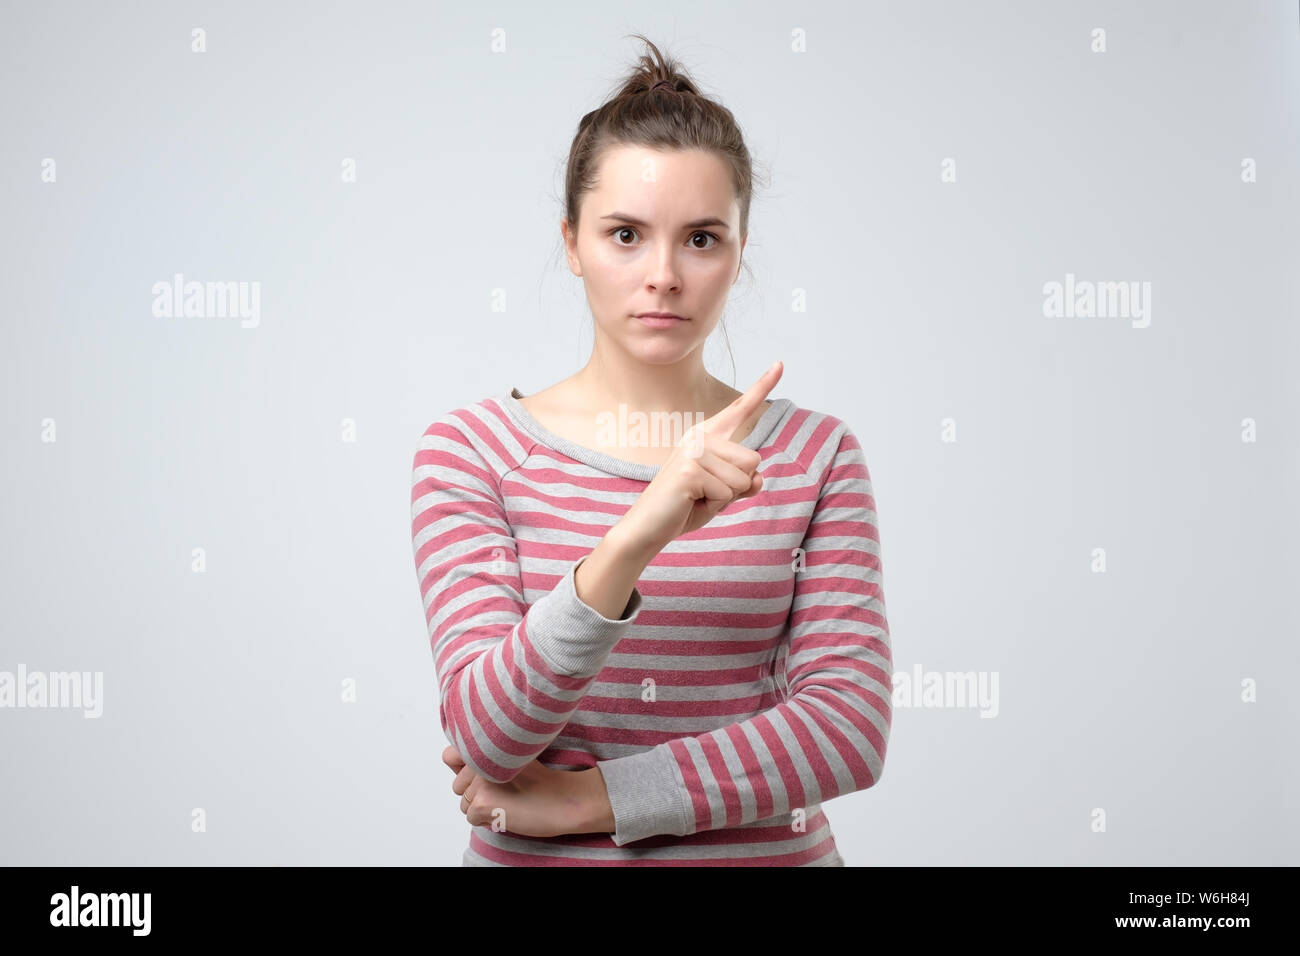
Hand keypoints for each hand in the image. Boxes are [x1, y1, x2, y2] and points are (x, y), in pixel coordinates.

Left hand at [442, 745, 610, 837]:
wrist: (564, 799)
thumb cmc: (542, 780)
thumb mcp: (511, 757)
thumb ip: (480, 756)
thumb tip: (449, 758)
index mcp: (487, 744)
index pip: (450, 756)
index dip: (466, 769)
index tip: (488, 775)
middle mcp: (480, 760)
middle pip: (458, 785)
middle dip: (477, 792)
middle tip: (506, 790)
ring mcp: (479, 781)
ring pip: (465, 803)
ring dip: (483, 806)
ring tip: (508, 800)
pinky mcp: (482, 802)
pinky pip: (471, 817)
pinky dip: (488, 820)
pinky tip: (508, 811)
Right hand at [616, 360, 783, 555]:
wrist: (647, 528)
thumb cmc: (683, 508)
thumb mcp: (722, 494)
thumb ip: (743, 482)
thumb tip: (758, 477)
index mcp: (706, 435)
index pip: (740, 408)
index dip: (762, 386)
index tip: (780, 363)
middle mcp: (700, 436)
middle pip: (753, 460)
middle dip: (737, 487)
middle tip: (705, 493)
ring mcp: (694, 450)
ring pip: (744, 478)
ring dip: (726, 498)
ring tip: (697, 497)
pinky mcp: (691, 470)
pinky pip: (729, 493)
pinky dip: (715, 506)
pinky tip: (691, 502)